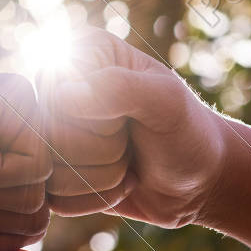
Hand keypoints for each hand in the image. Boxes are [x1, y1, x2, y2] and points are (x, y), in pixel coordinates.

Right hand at [48, 29, 229, 228]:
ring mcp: (51, 131)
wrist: (200, 180)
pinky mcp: (54, 171)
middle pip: (50, 137)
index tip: (130, 116)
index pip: (58, 95)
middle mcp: (58, 87)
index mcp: (82, 51)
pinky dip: (94, 199)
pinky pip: (55, 199)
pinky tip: (117, 183)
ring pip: (51, 172)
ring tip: (127, 162)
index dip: (99, 118)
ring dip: (101, 179)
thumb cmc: (187, 133)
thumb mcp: (166, 102)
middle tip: (131, 142)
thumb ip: (120, 88)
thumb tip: (61, 96)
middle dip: (102, 152)